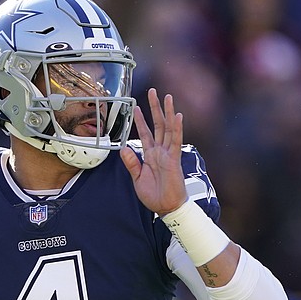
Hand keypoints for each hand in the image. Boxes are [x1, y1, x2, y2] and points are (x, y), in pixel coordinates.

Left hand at [120, 88, 186, 215]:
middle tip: (153, 92)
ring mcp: (168, 154)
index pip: (145, 133)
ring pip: (168, 129)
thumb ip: (131, 162)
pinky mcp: (174, 160)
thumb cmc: (154, 195)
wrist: (166, 207)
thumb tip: (123, 147)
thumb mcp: (137, 178)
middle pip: (158, 125)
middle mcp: (160, 151)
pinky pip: (176, 141)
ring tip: (167, 97)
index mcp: (151, 155)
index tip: (135, 107)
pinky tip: (177, 116)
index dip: (140, 120)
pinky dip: (177, 129)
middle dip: (155, 108)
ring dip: (167, 112)